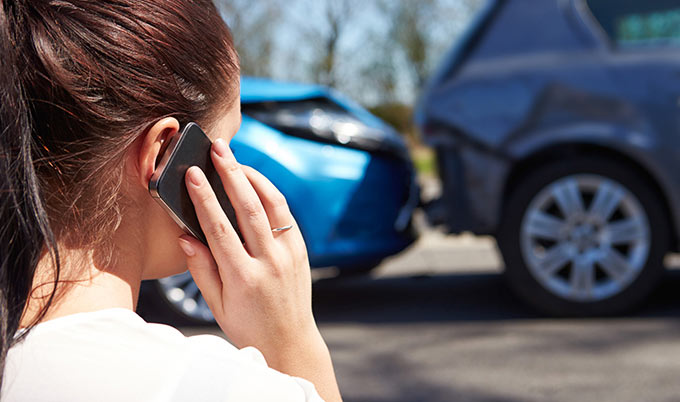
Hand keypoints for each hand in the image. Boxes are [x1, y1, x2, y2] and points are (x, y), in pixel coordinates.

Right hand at [177, 137, 316, 353]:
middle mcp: (269, 262)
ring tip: (235, 159)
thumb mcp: (217, 305)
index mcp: (243, 278)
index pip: (220, 229)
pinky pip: (285, 214)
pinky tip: (254, 182)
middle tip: (218, 148)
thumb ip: (201, 270)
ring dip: (253, 177)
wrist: (290, 341)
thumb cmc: (248, 326)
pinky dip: (270, 194)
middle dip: (231, 173)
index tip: (192, 174)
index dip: (204, 198)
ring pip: (272, 205)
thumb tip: (185, 236)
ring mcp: (289, 255)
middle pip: (249, 207)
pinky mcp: (301, 251)